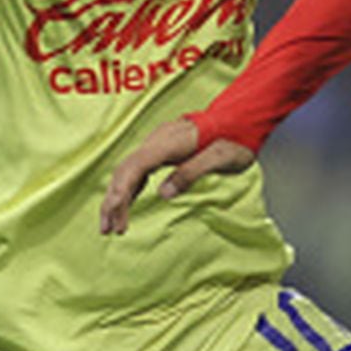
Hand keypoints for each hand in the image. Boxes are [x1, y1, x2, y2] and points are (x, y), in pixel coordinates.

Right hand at [99, 116, 257, 234]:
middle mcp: (158, 140)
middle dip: (113, 201)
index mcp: (169, 142)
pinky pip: (138, 170)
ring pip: (128, 171)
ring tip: (113, 225)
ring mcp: (158, 144)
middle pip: (125, 171)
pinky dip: (130, 190)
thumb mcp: (220, 159)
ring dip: (118, 197)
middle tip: (108, 230)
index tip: (115, 216)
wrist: (242, 119)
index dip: (121, 192)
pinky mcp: (163, 150)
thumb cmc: (235, 139)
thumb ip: (191, 173)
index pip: (135, 167)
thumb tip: (163, 194)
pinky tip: (126, 205)